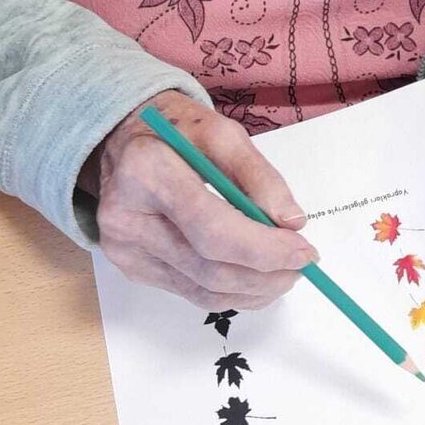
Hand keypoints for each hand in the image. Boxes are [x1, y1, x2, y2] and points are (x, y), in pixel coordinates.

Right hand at [78, 90, 317, 308]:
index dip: (264, 249)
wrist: (121, 141)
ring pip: (202, 290)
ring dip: (254, 289)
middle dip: (266, 273)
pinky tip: (255, 278)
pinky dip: (231, 292)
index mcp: (146, 173)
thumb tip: (291, 222)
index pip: (212, 229)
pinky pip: (190, 292)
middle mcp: (126, 218)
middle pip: (208, 267)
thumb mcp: (220, 132)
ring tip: (285, 272)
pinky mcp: (131, 269)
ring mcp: (125, 250)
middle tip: (302, 264)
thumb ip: (258, 175)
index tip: (304, 250)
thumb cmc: (175, 131)